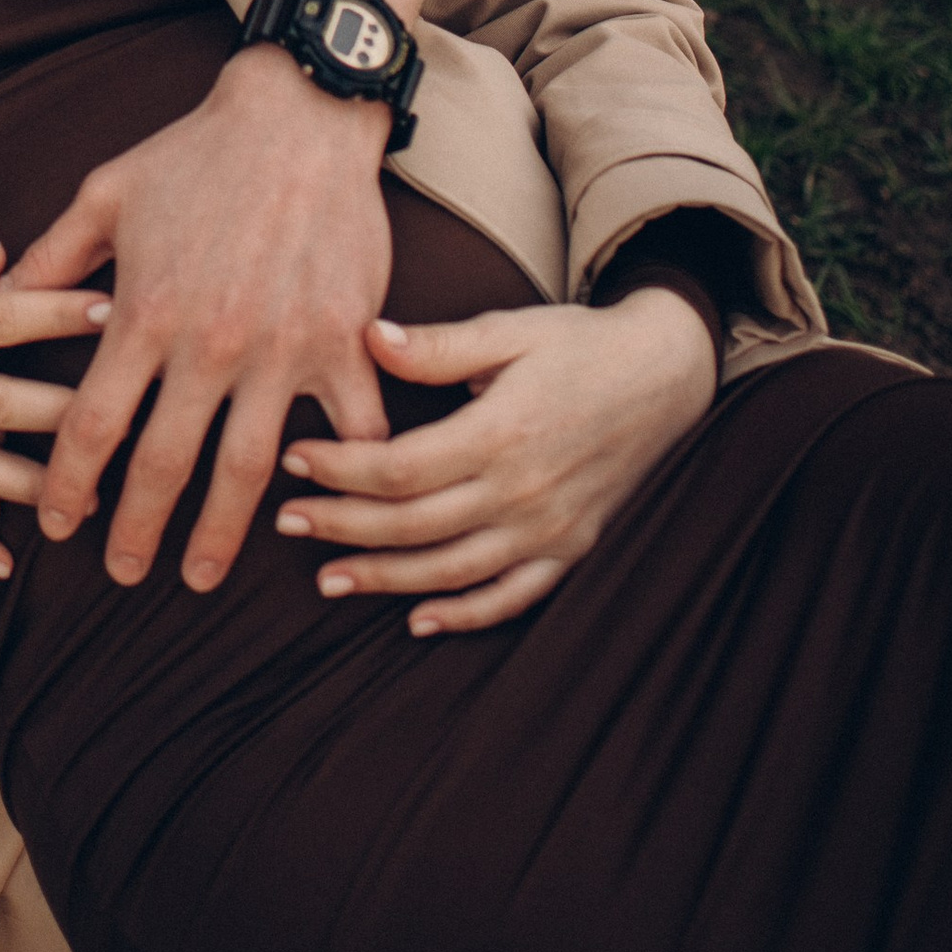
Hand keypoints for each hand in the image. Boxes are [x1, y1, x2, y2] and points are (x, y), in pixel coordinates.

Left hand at [14, 47, 393, 589]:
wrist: (299, 114)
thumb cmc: (193, 152)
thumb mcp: (104, 195)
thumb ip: (51, 261)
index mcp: (142, 312)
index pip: (92, 426)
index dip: (68, 485)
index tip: (55, 525)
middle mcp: (210, 343)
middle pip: (163, 465)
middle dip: (136, 530)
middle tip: (123, 574)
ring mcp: (282, 348)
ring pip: (248, 470)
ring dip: (222, 534)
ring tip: (200, 575)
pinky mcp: (345, 341)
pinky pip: (351, 428)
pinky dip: (342, 475)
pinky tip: (320, 512)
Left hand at [276, 287, 717, 634]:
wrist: (665, 377)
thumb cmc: (578, 346)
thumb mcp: (509, 331)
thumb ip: (437, 346)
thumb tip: (367, 336)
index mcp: (501, 432)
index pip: (400, 466)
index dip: (342, 468)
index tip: (294, 460)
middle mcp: (523, 491)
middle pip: (414, 524)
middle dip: (343, 526)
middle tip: (286, 521)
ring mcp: (549, 529)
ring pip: (451, 569)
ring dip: (386, 579)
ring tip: (328, 580)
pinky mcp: (570, 550)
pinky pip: (512, 597)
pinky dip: (464, 615)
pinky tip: (417, 620)